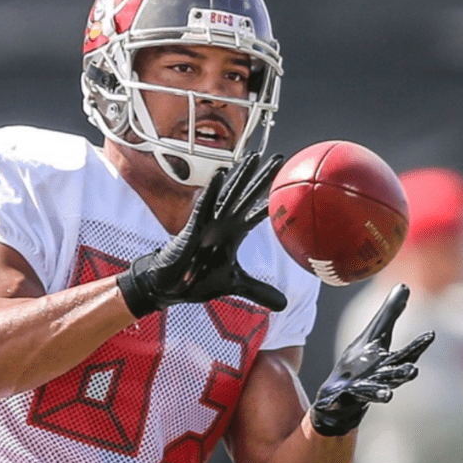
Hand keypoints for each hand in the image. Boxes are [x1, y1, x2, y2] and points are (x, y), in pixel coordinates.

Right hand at [117, 152, 287, 317]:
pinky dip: (213, 190)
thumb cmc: (199, 278)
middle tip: (278, 158)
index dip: (273, 200)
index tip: (290, 185)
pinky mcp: (193, 226)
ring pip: (228, 193)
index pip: (257, 212)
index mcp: (234, 232)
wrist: (172, 285)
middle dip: (262, 177)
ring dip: (241, 175)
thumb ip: (259, 291)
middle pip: (246, 195)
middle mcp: (223, 222)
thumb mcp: (235, 285)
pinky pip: (204, 205)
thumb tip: (284, 305)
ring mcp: (208, 221)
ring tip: (254, 157)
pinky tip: (221, 173)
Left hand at [311, 283, 434, 435]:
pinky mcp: (348, 395)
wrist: (341, 392)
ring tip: (387, 395)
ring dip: (382, 392)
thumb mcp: (375, 335)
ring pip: (377, 391)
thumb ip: (390, 313)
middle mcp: (382, 377)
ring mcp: (366, 388)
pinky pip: (349, 397)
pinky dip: (348, 398)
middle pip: (396, 375)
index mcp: (390, 363)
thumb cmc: (363, 361)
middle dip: (404, 373)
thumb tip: (404, 285)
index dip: (419, 345)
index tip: (430, 334)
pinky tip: (344, 396)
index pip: (408, 354)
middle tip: (414, 371)